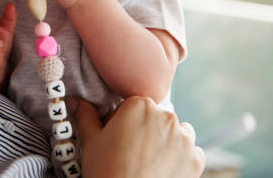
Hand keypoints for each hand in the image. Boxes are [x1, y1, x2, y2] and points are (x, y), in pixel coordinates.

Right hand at [76, 97, 204, 177]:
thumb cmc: (105, 172)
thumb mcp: (90, 141)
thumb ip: (85, 115)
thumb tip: (76, 101)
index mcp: (140, 105)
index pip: (133, 105)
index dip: (123, 121)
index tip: (117, 138)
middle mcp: (166, 116)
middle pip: (156, 117)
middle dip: (146, 130)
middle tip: (130, 153)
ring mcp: (184, 138)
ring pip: (177, 132)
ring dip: (167, 141)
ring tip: (149, 162)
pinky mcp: (196, 159)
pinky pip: (191, 152)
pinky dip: (181, 159)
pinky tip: (163, 170)